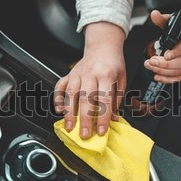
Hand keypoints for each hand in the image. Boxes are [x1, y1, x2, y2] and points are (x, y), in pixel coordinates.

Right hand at [54, 22, 125, 138]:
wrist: (102, 46)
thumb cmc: (113, 64)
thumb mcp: (121, 80)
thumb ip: (116, 100)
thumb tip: (112, 119)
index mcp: (106, 74)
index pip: (104, 99)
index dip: (102, 117)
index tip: (101, 130)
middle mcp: (90, 74)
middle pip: (85, 98)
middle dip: (84, 119)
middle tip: (84, 134)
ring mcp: (77, 73)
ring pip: (70, 94)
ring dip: (69, 112)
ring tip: (69, 127)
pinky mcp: (69, 74)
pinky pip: (60, 86)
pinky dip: (58, 99)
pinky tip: (59, 110)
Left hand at [144, 7, 180, 82]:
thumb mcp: (176, 19)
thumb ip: (163, 18)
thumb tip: (154, 14)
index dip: (178, 51)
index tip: (166, 55)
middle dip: (168, 64)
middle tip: (153, 62)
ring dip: (166, 71)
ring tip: (152, 67)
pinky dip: (170, 79)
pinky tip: (159, 77)